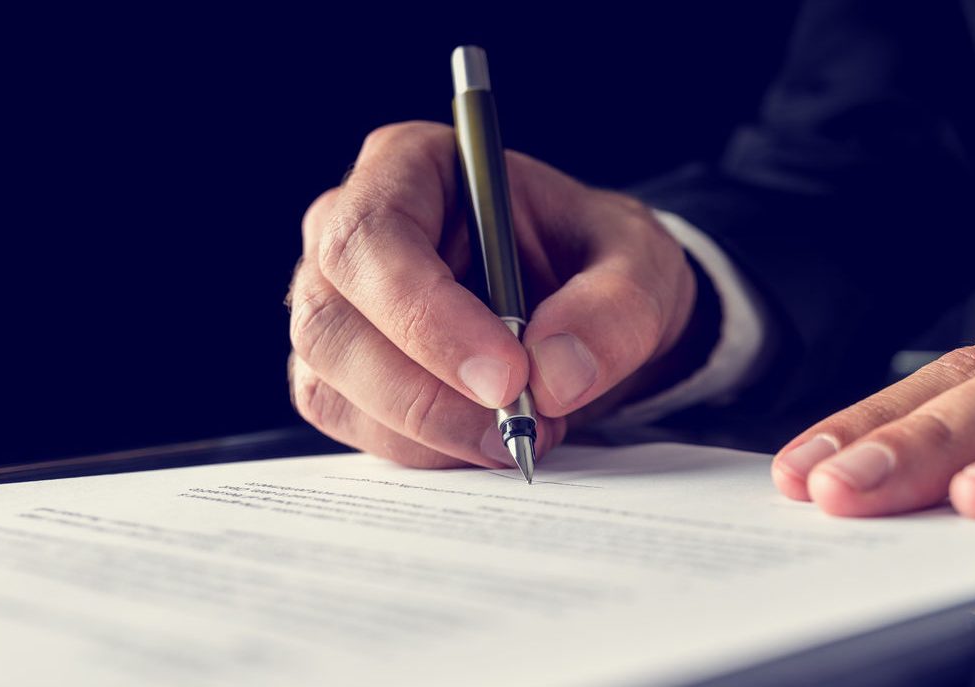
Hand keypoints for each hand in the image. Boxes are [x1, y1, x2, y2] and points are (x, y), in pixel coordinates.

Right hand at [288, 122, 696, 468]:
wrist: (592, 310)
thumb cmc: (601, 260)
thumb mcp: (642, 265)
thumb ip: (615, 309)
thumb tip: (555, 373)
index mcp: (410, 166)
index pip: (371, 235)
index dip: (425, 313)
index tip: (506, 375)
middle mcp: (350, 233)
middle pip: (332, 321)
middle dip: (426, 394)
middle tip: (520, 428)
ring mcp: (336, 308)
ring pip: (333, 385)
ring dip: (430, 432)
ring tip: (523, 433)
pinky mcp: (343, 375)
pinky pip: (356, 427)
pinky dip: (427, 451)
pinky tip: (490, 441)